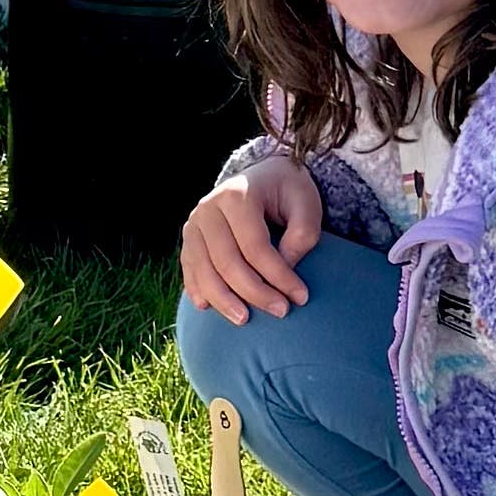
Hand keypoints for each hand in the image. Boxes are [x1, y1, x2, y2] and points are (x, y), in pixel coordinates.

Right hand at [183, 153, 323, 324]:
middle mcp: (209, 208)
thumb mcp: (306, 205)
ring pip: (203, 269)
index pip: (255, 246)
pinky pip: (189, 268)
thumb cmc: (288, 192)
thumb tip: (284, 272)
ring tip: (244, 320)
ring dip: (223, 299)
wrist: (263, 176)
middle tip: (281, 312)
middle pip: (227, 261)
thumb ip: (301, 236)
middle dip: (254, 292)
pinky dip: (197, 289)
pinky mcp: (189, 237)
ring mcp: (194, 222)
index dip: (278, 275)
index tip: (301, 296)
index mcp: (238, 195)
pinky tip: (207, 308)